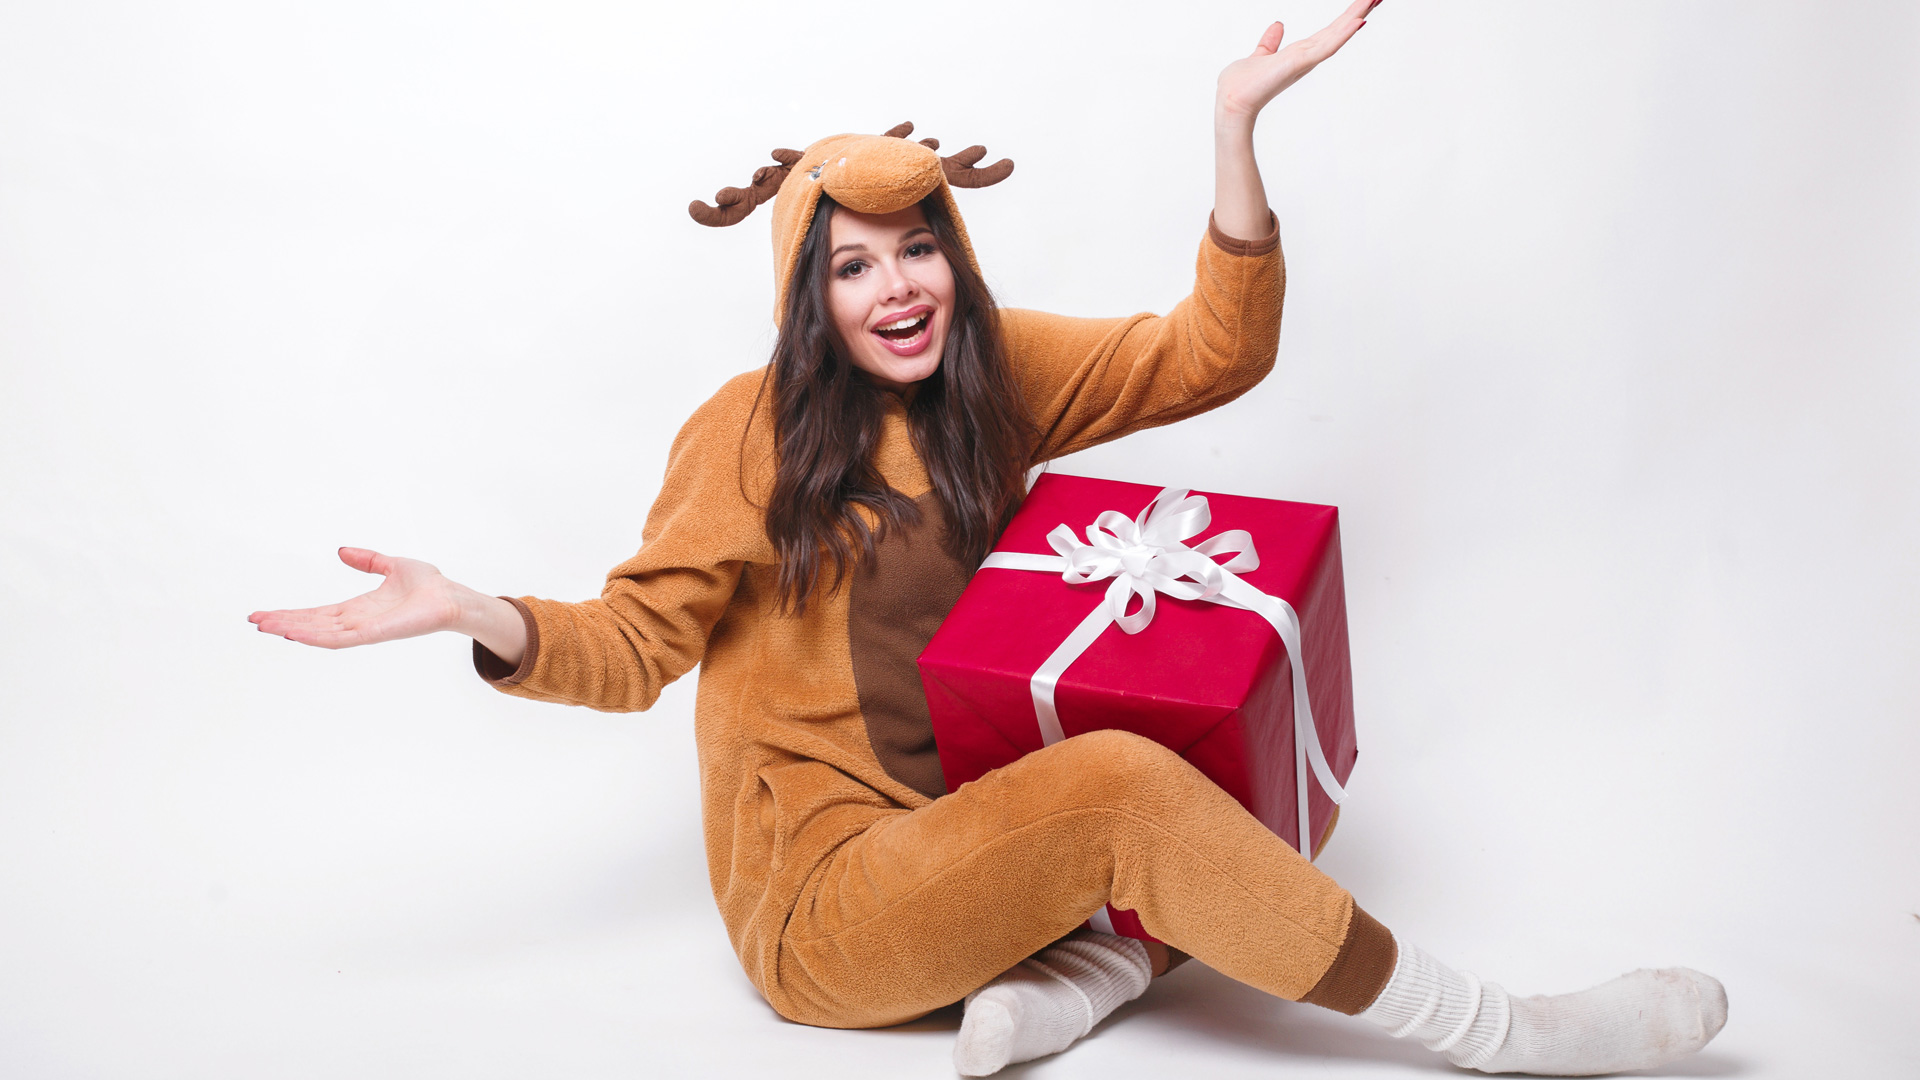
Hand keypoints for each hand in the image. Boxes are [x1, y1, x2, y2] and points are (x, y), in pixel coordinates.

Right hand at [251, 547, 485, 649]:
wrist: (451, 597)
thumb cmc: (428, 585)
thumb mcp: (391, 566)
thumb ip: (367, 560)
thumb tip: (342, 551)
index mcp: (358, 608)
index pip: (317, 613)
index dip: (291, 613)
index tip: (265, 613)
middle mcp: (357, 622)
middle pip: (312, 624)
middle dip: (283, 623)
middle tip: (254, 622)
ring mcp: (365, 630)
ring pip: (320, 633)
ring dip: (293, 630)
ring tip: (266, 627)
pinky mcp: (375, 633)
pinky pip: (341, 638)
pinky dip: (317, 637)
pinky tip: (295, 634)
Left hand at [1216, 0, 1374, 129]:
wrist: (1231, 104)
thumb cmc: (1242, 86)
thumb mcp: (1260, 55)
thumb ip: (1270, 43)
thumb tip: (1278, 25)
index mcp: (1299, 54)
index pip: (1328, 31)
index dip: (1346, 17)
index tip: (1363, 2)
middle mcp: (1306, 57)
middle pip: (1338, 30)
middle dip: (1358, 11)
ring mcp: (1305, 60)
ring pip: (1336, 34)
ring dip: (1356, 16)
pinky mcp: (1299, 63)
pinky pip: (1326, 46)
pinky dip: (1342, 33)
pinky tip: (1358, 20)